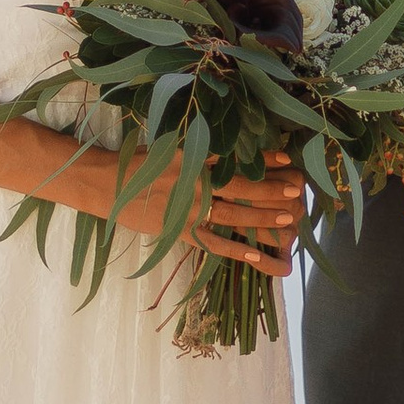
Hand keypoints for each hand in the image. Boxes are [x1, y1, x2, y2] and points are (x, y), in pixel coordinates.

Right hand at [123, 145, 303, 279]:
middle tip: (297, 192)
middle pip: (240, 188)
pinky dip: (236, 250)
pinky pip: (213, 243)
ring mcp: (187, 209)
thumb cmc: (139, 164)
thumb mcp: (169, 147)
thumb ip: (197, 149)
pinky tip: (258, 257)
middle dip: (270, 190)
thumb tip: (228, 147)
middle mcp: (194, 182)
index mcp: (192, 158)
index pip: (234, 158)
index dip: (262, 159)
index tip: (286, 158)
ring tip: (289, 220)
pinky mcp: (180, 231)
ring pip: (232, 215)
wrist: (106, 185)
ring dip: (262, 218)